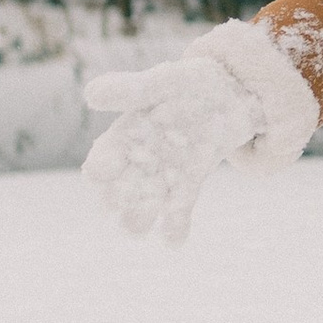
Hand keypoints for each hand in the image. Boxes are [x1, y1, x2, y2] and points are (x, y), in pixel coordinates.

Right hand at [82, 54, 267, 244]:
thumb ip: (132, 89)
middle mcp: (140, 158)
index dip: (101, 166)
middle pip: (120, 187)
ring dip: (140, 218)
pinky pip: (178, 211)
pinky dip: (175, 228)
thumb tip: (89, 95)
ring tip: (139, 229)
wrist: (233, 92)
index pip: (105, 156)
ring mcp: (164, 174)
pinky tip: (174, 242)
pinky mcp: (190, 184)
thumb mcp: (165, 80)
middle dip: (117, 199)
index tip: (98, 172)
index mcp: (127, 133)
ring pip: (144, 205)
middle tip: (117, 204)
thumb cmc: (193, 83)